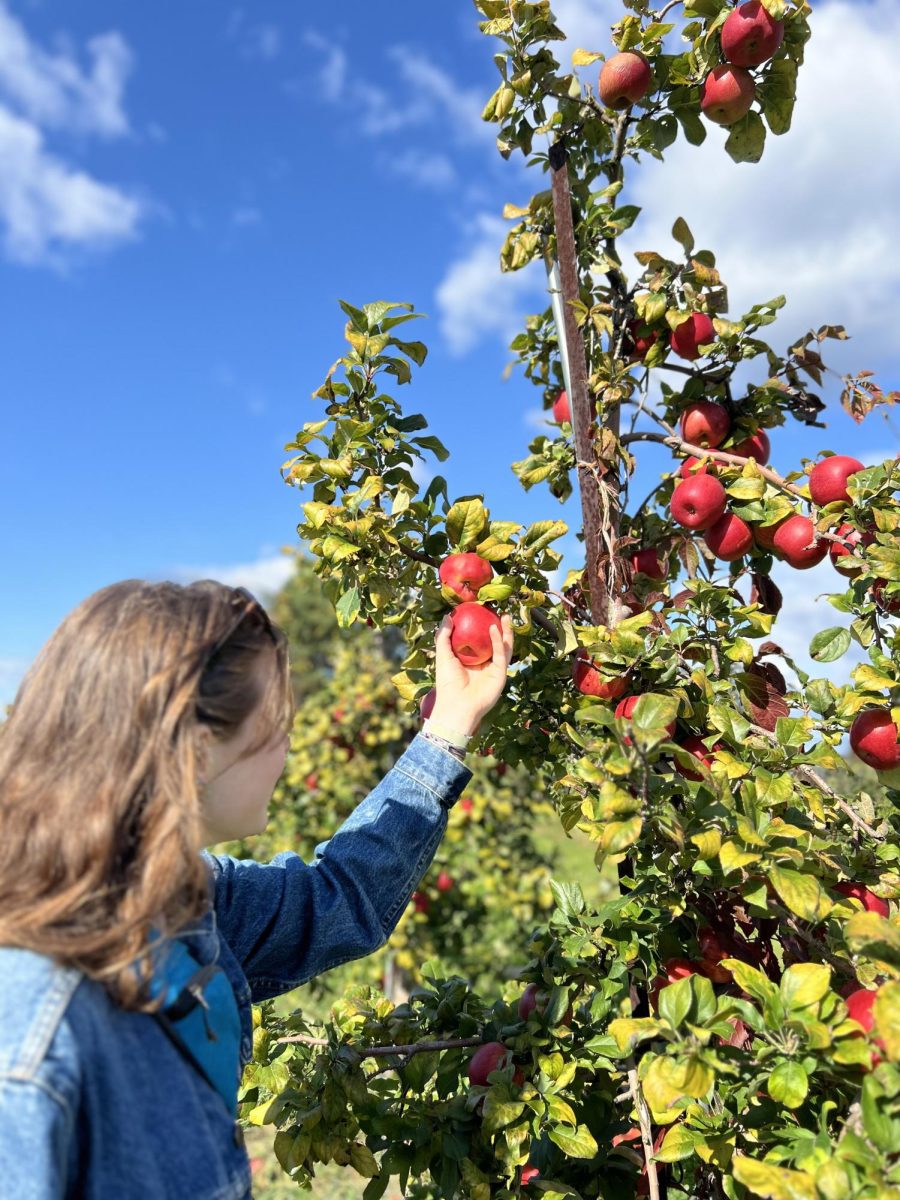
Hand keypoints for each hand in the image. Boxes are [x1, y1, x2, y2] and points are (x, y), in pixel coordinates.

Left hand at [428, 612, 514, 736]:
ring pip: (503, 646)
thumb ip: (444, 636)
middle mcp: (484, 663)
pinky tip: (495, 629)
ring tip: (505, 616)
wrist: (457, 706)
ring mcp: (494, 669)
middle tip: (497, 610)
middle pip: (494, 641)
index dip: (481, 625)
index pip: (478, 639)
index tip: (481, 610)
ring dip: (505, 631)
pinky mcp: (500, 674)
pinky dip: (499, 641)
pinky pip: (501, 655)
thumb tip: (448, 616)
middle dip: (498, 626)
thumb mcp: (443, 655)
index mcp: (471, 659)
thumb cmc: (447, 683)